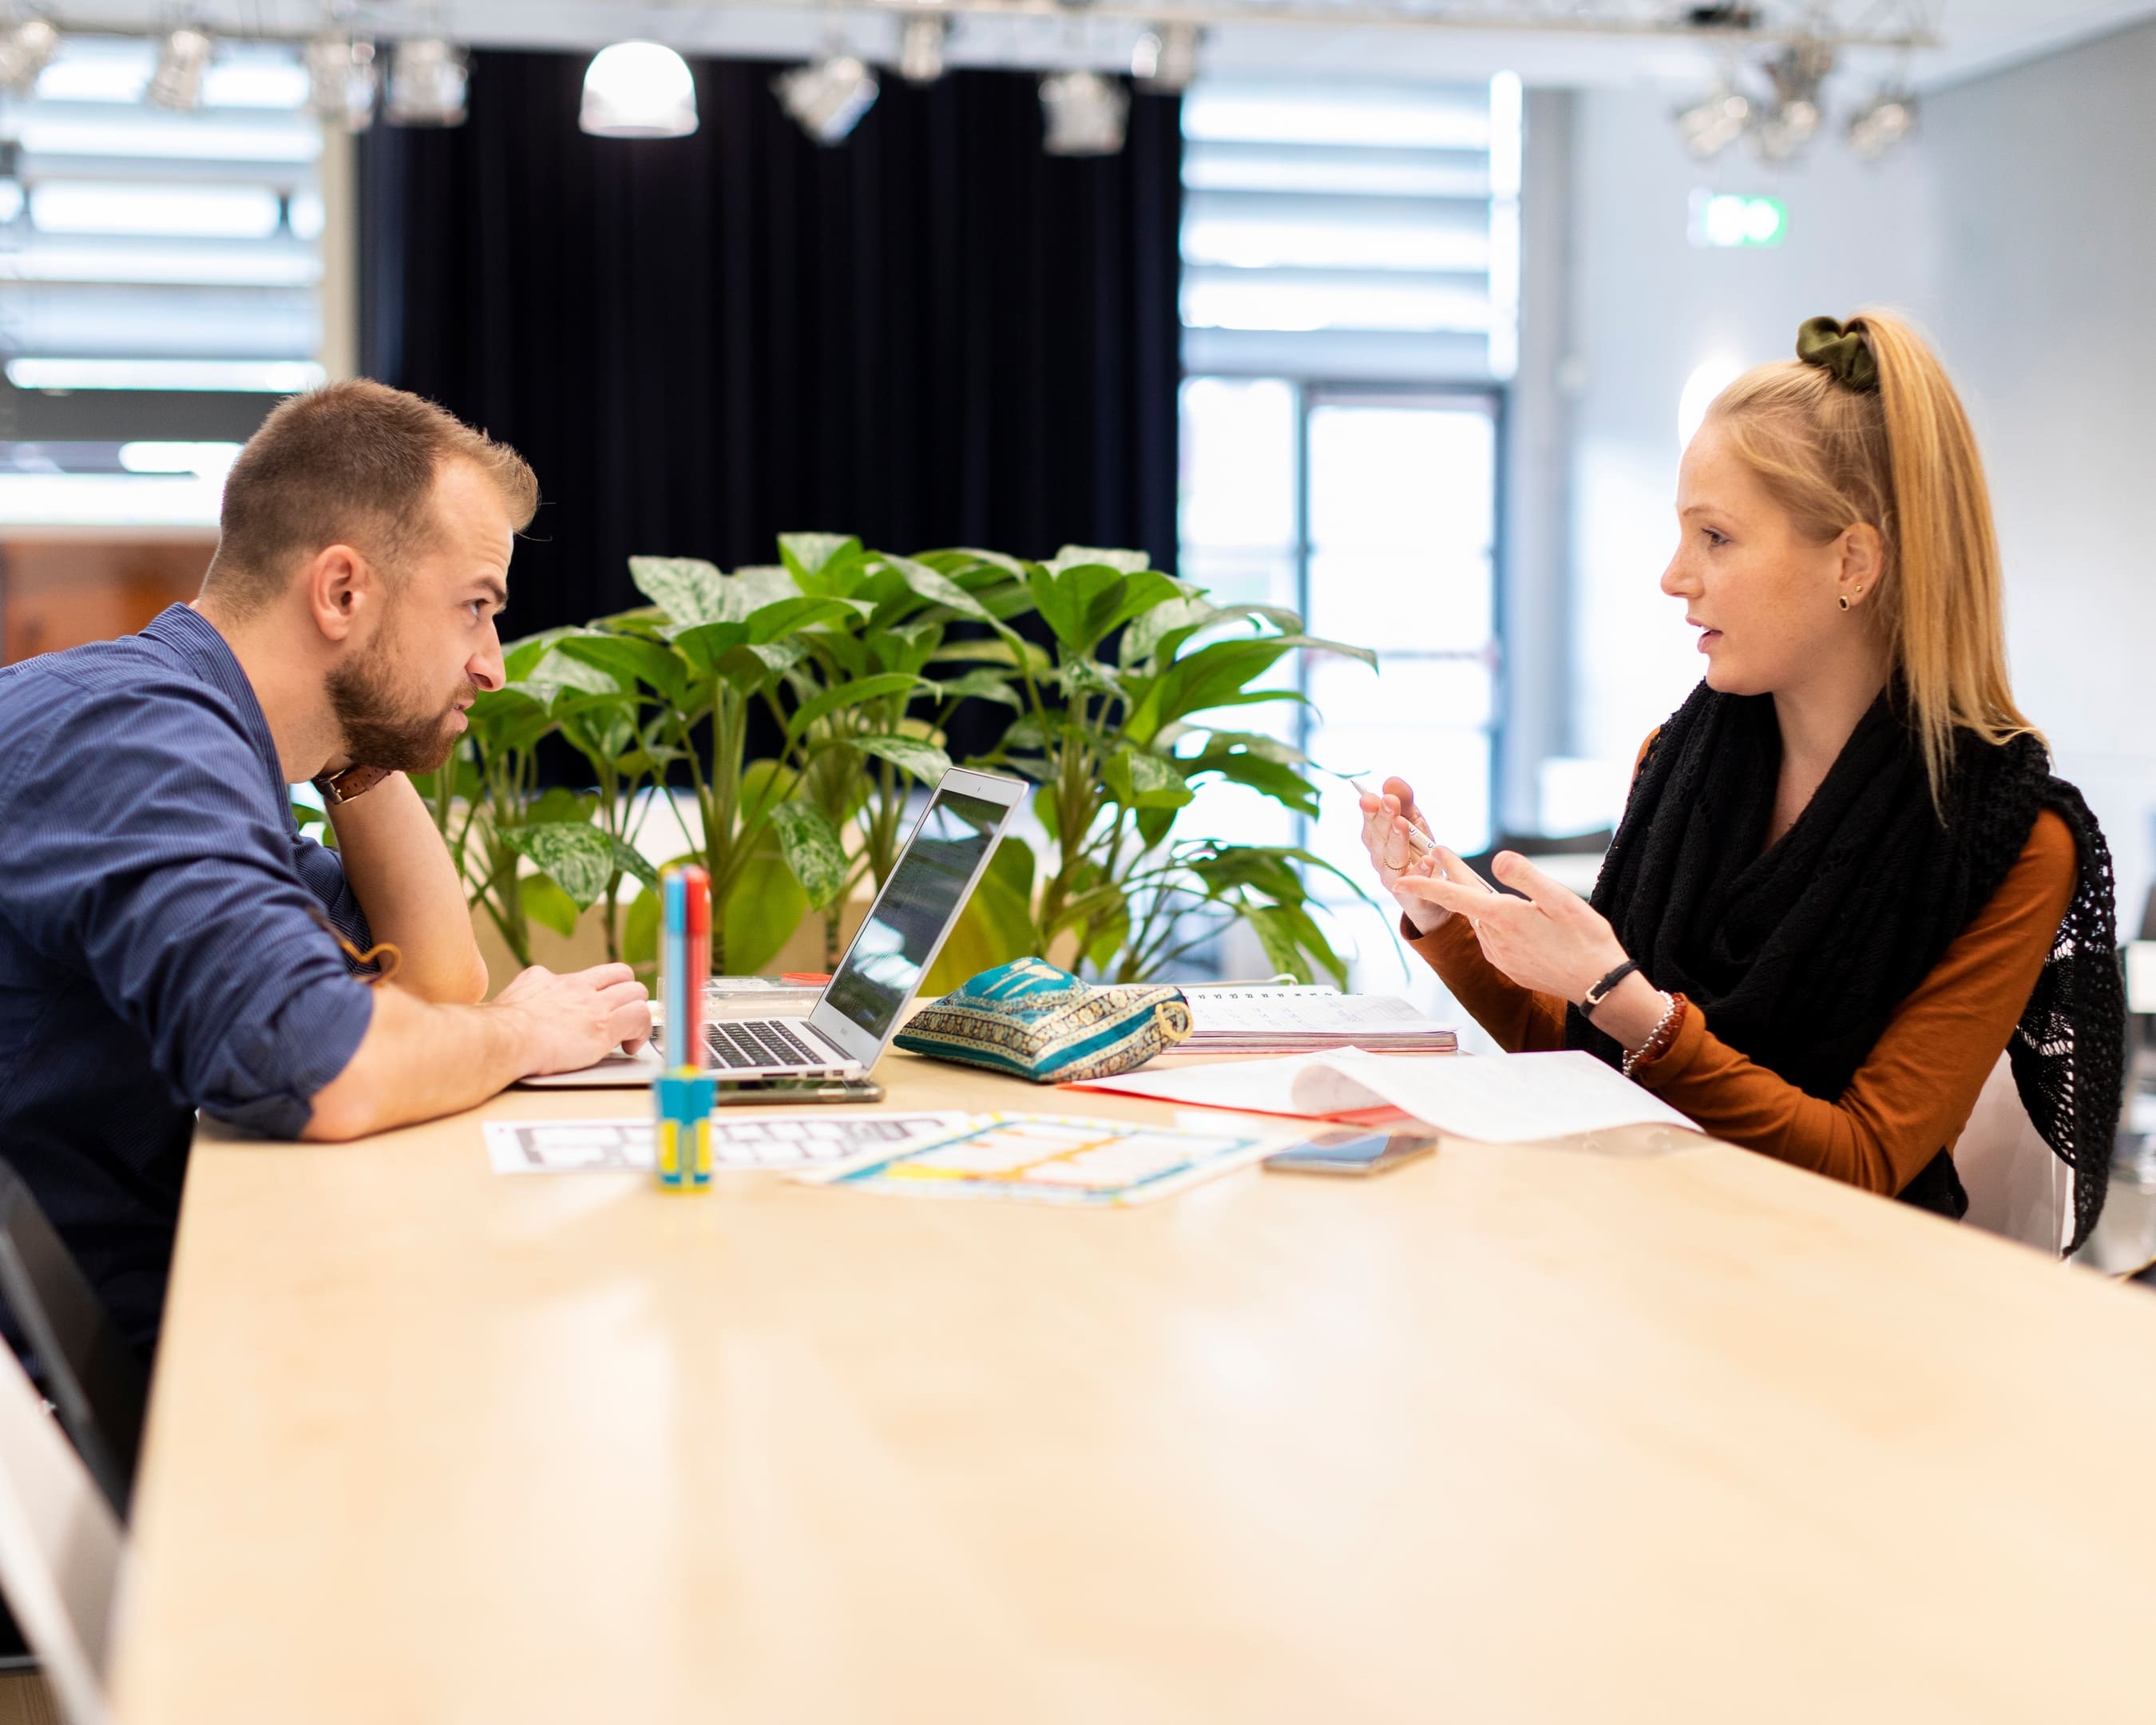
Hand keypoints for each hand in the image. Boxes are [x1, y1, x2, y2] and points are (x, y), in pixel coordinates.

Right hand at [494, 963, 652, 1074]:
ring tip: (628, 1035)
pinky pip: (640, 1017)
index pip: (588, 975)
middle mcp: (577, 986)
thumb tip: (524, 998)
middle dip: (626, 995)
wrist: (505, 1039)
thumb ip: (528, 993)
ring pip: (636, 992)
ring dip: (638, 1013)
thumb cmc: (500, 1031)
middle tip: (621, 1017)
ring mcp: (594, 1004)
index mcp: (551, 979)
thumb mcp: (513, 997)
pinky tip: (629, 1046)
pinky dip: (641, 1031)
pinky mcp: (605, 1025)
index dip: (601, 991)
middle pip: (621, 974)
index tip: (599, 1008)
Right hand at [1356, 777, 1464, 934]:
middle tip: (1390, 803)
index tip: (1372, 797)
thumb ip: (1405, 802)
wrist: (1432, 897)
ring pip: (1391, 858)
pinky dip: (1420, 872)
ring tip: (1403, 825)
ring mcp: (1393, 878)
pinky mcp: (1411, 896)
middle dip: (1383, 819)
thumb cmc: (1417, 854)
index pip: (1370, 822)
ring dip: (1396, 840)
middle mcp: (1380, 859)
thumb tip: (1391, 780)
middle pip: (1378, 838)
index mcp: (1378, 839)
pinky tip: (1427, 861)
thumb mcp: (1414, 824)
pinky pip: (1414, 883)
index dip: (1370, 810)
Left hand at [1395, 851, 1628, 1004]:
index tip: (1401, 879)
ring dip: (1473, 901)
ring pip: (1479, 921)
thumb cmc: (1585, 939)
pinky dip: (1490, 922)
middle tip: (1439, 853)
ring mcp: (1501, 957)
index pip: (1453, 897)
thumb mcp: (1560, 899)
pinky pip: (1493, 938)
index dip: (1426, 885)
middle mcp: (1495, 940)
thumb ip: (1525, 877)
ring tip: (1468, 878)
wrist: (1599, 985)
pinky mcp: (1510, 968)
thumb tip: (1497, 858)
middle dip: (1452, 878)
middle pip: (1465, 904)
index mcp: (1503, 918)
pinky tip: (1501, 915)